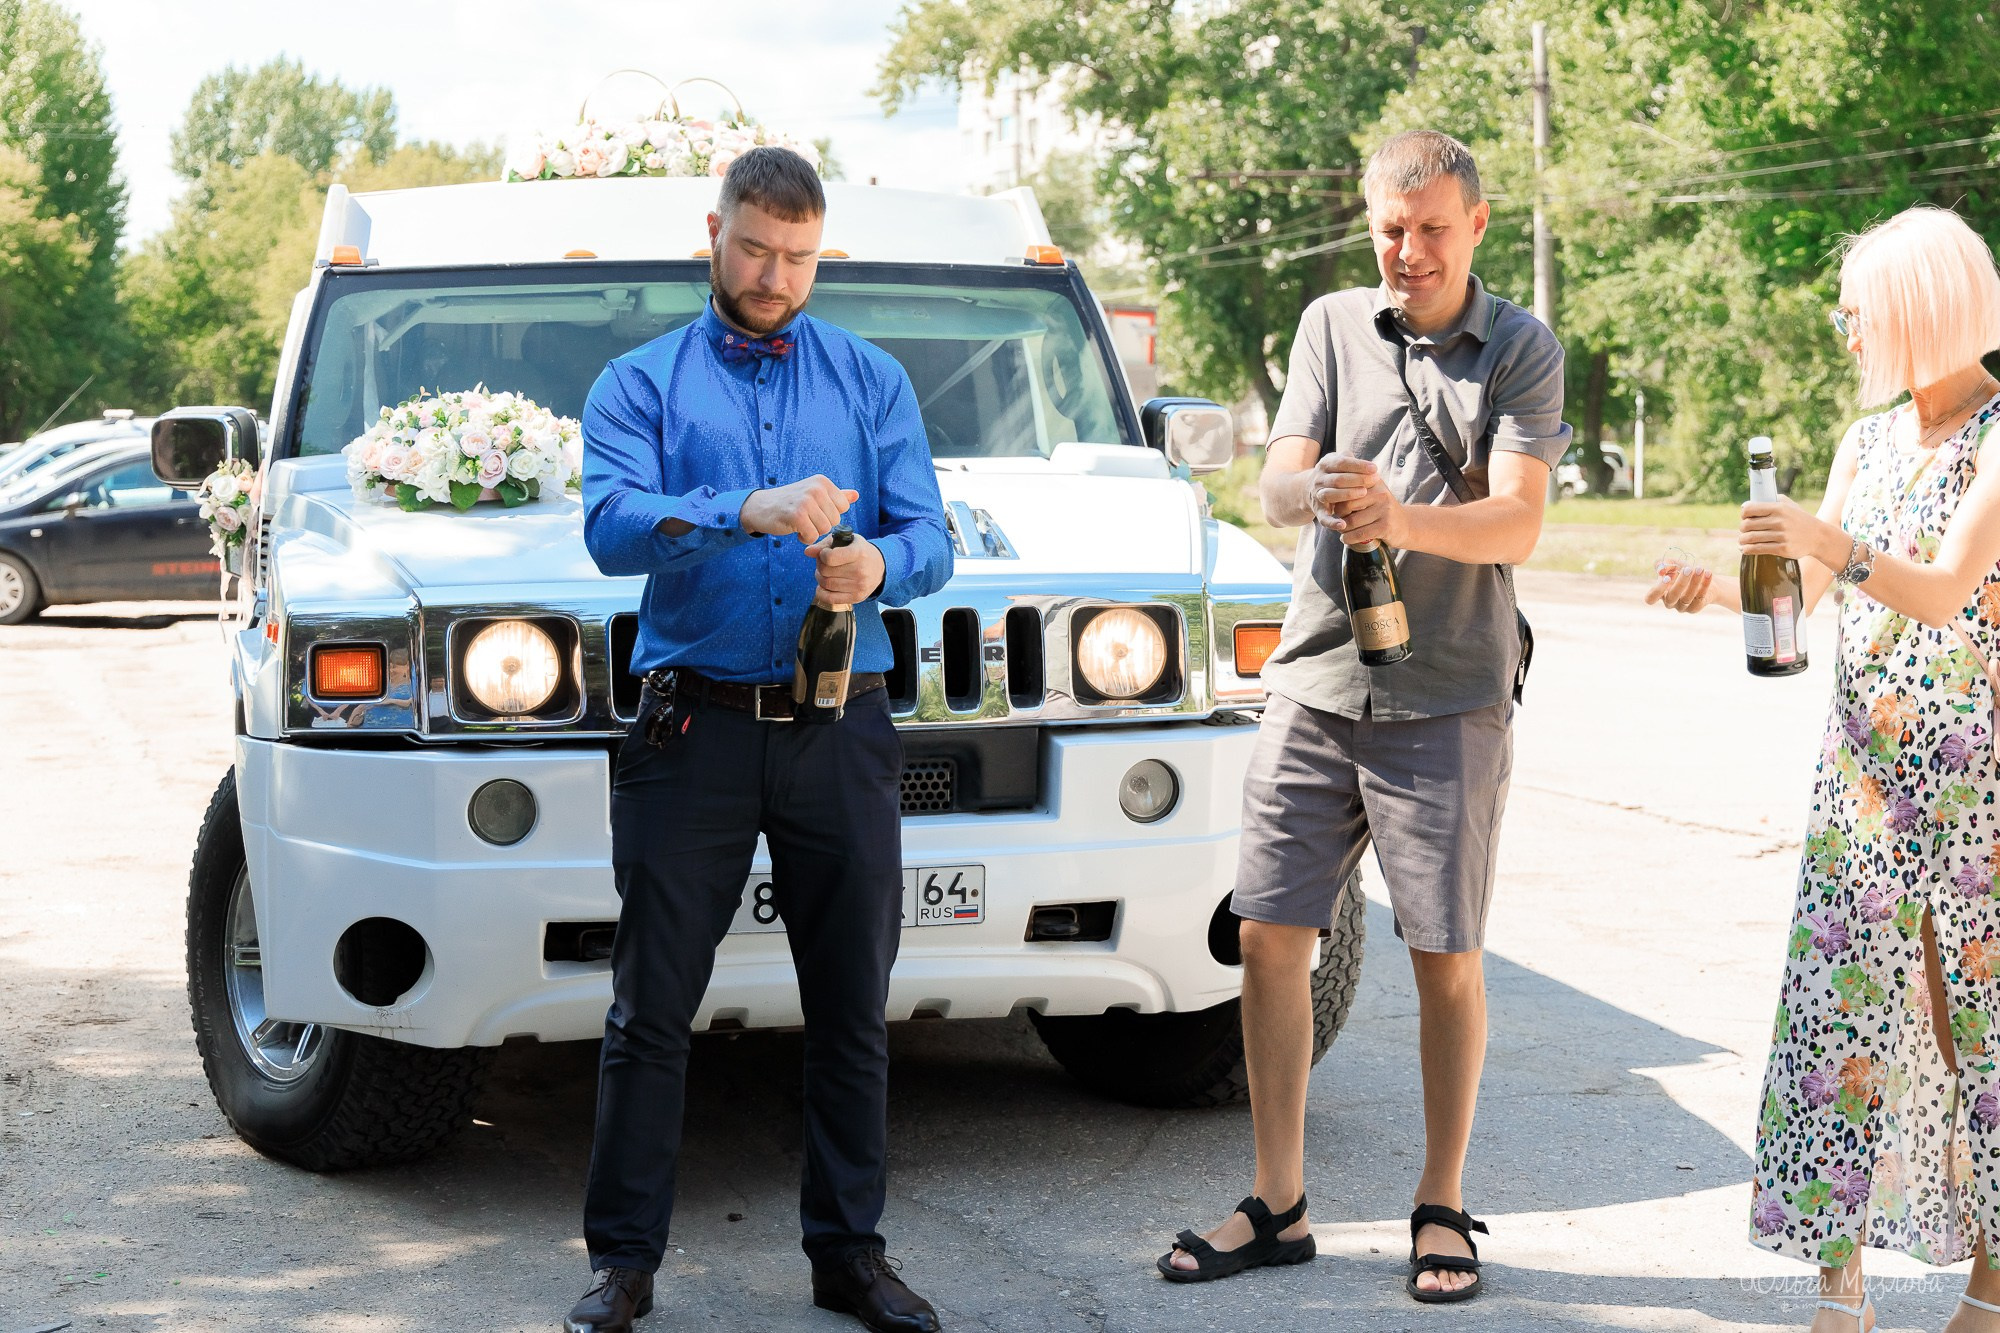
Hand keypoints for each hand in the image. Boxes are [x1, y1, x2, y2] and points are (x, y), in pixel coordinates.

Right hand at [739, 476, 857, 543]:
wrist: (760, 507)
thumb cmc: (790, 502)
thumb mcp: (813, 494)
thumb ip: (836, 496)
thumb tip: (856, 495)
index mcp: (822, 482)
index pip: (843, 507)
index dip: (830, 514)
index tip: (815, 511)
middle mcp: (816, 488)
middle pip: (835, 520)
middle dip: (821, 524)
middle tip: (805, 518)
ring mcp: (806, 501)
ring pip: (824, 529)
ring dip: (812, 532)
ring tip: (800, 523)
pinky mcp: (797, 515)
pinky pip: (812, 536)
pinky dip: (804, 538)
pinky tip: (795, 530)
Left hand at [810, 530, 885, 605]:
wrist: (881, 567)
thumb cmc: (860, 551)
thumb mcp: (846, 541)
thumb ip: (825, 544)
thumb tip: (808, 551)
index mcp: (858, 553)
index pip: (830, 558)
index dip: (822, 555)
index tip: (825, 554)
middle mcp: (860, 570)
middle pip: (826, 571)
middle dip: (819, 565)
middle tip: (823, 563)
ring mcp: (859, 586)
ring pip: (826, 584)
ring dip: (820, 577)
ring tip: (825, 573)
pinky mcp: (857, 597)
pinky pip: (830, 598)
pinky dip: (821, 592)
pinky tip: (823, 586)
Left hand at [1315, 457, 1408, 548]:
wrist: (1405, 525)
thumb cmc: (1381, 508)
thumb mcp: (1373, 489)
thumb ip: (1359, 476)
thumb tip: (1344, 452)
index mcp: (1374, 482)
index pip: (1347, 487)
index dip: (1337, 499)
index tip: (1334, 505)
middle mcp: (1380, 494)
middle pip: (1347, 505)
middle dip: (1338, 515)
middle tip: (1337, 520)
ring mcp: (1384, 510)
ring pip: (1352, 522)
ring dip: (1342, 529)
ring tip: (1341, 530)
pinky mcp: (1385, 526)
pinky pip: (1360, 534)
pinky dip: (1349, 539)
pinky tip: (1345, 539)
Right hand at [1645, 559, 1714, 613]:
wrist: (1703, 577)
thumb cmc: (1683, 570)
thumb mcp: (1672, 563)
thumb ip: (1663, 563)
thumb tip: (1661, 571)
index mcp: (1660, 593)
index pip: (1650, 598)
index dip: (1657, 590)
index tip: (1667, 577)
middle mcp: (1669, 602)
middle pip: (1672, 597)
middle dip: (1680, 582)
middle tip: (1688, 569)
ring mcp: (1682, 607)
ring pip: (1687, 597)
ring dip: (1694, 582)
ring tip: (1700, 568)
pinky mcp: (1695, 608)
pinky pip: (1700, 598)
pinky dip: (1705, 585)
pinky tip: (1708, 573)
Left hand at [1740, 497, 1834, 562]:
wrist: (1818, 537)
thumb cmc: (1800, 520)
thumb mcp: (1790, 505)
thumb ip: (1772, 500)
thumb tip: (1748, 504)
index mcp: (1779, 508)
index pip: (1750, 509)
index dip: (1744, 514)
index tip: (1744, 517)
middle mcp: (1779, 521)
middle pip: (1747, 525)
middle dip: (1742, 529)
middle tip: (1744, 530)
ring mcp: (1781, 536)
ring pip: (1751, 538)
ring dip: (1742, 540)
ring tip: (1742, 540)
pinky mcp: (1782, 549)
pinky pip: (1758, 549)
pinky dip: (1748, 550)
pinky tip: (1745, 549)